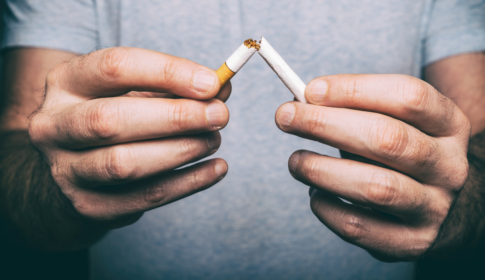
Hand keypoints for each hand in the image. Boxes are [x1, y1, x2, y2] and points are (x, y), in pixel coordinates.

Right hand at [29, 47, 229, 227]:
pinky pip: (145, 196)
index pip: (114, 68)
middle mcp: (54, 126)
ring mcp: (66, 170)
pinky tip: (216, 168)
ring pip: (125, 164)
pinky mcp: (89, 205)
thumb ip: (175, 87)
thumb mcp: (137, 93)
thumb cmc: (116, 118)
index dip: (168, 72)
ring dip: (181, 150)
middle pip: (111, 120)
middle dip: (176, 117)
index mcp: (66, 83)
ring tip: (213, 140)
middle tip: (219, 115)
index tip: (212, 83)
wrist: (77, 167)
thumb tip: (222, 87)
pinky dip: (189, 183)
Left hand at [275, 74, 470, 260]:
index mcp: (449, 125)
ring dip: (321, 170)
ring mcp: (434, 207)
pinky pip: (358, 227)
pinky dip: (326, 207)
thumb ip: (354, 111)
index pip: (408, 96)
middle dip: (326, 125)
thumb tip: (300, 104)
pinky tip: (315, 194)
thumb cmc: (400, 156)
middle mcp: (449, 166)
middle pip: (387, 138)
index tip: (311, 90)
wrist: (439, 207)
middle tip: (285, 117)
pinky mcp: (412, 242)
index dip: (355, 89)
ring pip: (375, 187)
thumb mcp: (393, 123)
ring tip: (295, 161)